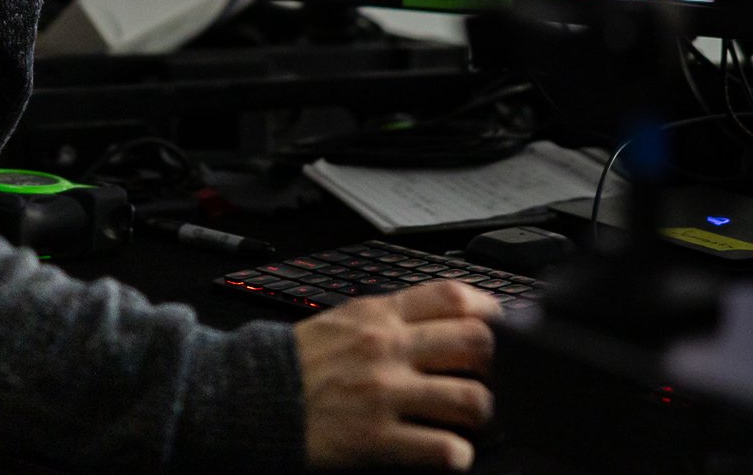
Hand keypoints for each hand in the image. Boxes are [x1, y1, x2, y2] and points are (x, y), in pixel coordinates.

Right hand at [295, 281, 498, 469]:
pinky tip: (450, 452)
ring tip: (470, 421)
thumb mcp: (344, 319)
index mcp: (378, 315)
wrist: (253, 399)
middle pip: (476, 344)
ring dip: (480, 414)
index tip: (499, 327)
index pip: (453, 297)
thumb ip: (392, 315)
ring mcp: (384, 395)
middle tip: (486, 379)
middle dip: (493, 365)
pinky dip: (456, 455)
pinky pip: (442, 449)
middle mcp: (387, 349)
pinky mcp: (377, 440)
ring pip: (471, 399)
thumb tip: (444, 316)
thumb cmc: (299, 362)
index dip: (489, 311)